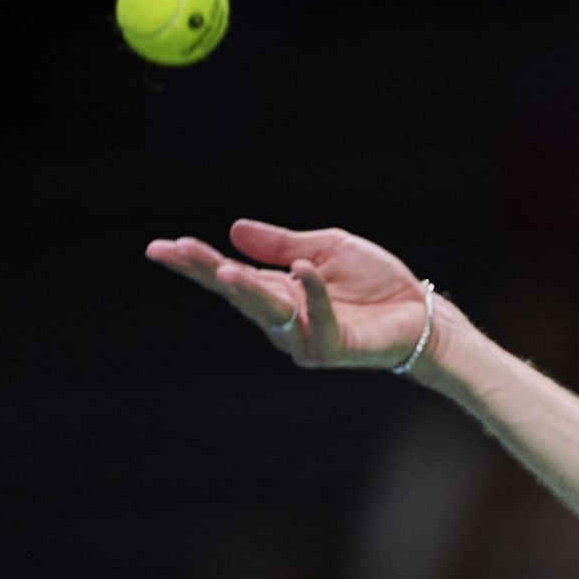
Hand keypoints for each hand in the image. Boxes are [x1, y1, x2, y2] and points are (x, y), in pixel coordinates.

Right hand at [145, 221, 429, 370]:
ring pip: (269, 313)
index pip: (228, 275)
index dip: (195, 262)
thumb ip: (282, 244)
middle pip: (238, 294)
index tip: (160, 247)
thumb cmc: (374, 283)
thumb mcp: (324, 249)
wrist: (418, 312)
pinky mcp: (335, 349)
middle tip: (176, 252)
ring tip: (224, 271)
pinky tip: (303, 270)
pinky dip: (313, 295)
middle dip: (206, 272)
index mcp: (278, 291)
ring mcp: (306, 338)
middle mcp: (284, 319)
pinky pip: (319, 322)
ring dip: (247, 291)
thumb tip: (233, 230)